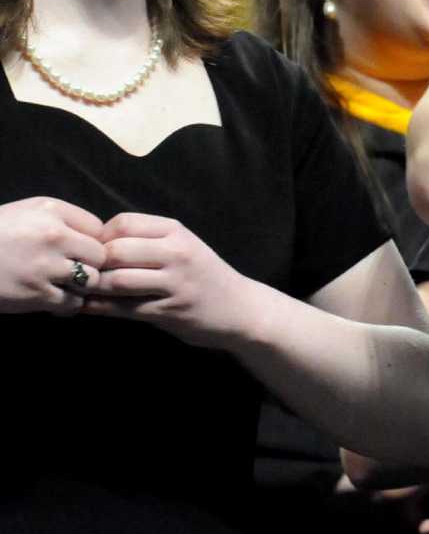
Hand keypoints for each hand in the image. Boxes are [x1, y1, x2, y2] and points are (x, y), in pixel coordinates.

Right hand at [0, 196, 105, 315]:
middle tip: (73, 271)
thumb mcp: (24, 213)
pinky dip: (66, 304)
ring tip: (62, 284)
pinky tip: (53, 299)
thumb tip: (97, 238)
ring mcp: (45, 266)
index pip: (98, 227)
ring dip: (80, 286)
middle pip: (100, 255)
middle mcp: (52, 235)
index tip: (79, 250)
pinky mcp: (36, 293)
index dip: (92, 241)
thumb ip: (60, 221)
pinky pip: (72, 302)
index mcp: (50, 210)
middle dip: (90, 265)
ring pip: (90, 280)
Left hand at [82, 212, 254, 346]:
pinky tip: (86, 307)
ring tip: (82, 291)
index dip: (99, 236)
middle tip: (82, 274)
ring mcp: (176, 283)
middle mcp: (178, 253)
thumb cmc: (204, 276)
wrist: (242, 309)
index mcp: (177, 232)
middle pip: (116, 250)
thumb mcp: (183, 247)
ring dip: (93, 288)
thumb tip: (91, 243)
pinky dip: (98, 308)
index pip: (123, 222)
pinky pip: (124, 308)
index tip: (95, 251)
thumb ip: (146, 241)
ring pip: (117, 280)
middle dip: (93, 264)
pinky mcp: (171, 311)